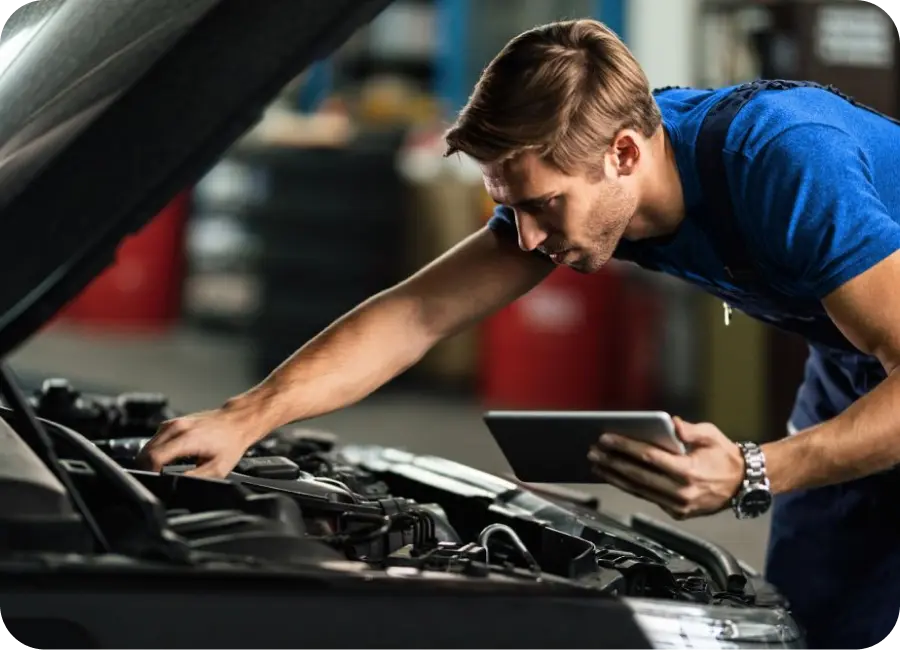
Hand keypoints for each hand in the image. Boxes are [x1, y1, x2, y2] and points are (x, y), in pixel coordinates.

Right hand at [136, 400, 264, 477]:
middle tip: (155, 480)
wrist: (237, 421)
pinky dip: (155, 450)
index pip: (153, 457)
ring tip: (160, 471)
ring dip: (149, 459)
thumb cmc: (231, 442)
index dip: (149, 473)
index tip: (153, 482)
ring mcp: (173, 423)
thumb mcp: (218, 468)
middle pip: (146, 452)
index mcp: (186, 438)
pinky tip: (165, 459)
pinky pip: (155, 439)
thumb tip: (176, 485)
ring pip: (148, 445)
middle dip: (146, 468)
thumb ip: (195, 478)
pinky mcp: (173, 422)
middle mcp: (177, 427)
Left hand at [587, 416, 744, 519]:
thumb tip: (671, 423)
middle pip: (638, 476)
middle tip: (593, 451)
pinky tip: (615, 476)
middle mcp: (682, 492)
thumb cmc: (725, 456)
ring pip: (639, 491)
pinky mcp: (678, 513)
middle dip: (612, 462)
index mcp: (689, 472)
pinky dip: (630, 487)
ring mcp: (679, 506)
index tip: (606, 438)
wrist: (744, 485)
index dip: (625, 447)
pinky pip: (648, 498)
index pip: (648, 457)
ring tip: (597, 464)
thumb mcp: (712, 436)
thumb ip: (690, 430)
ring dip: (615, 477)